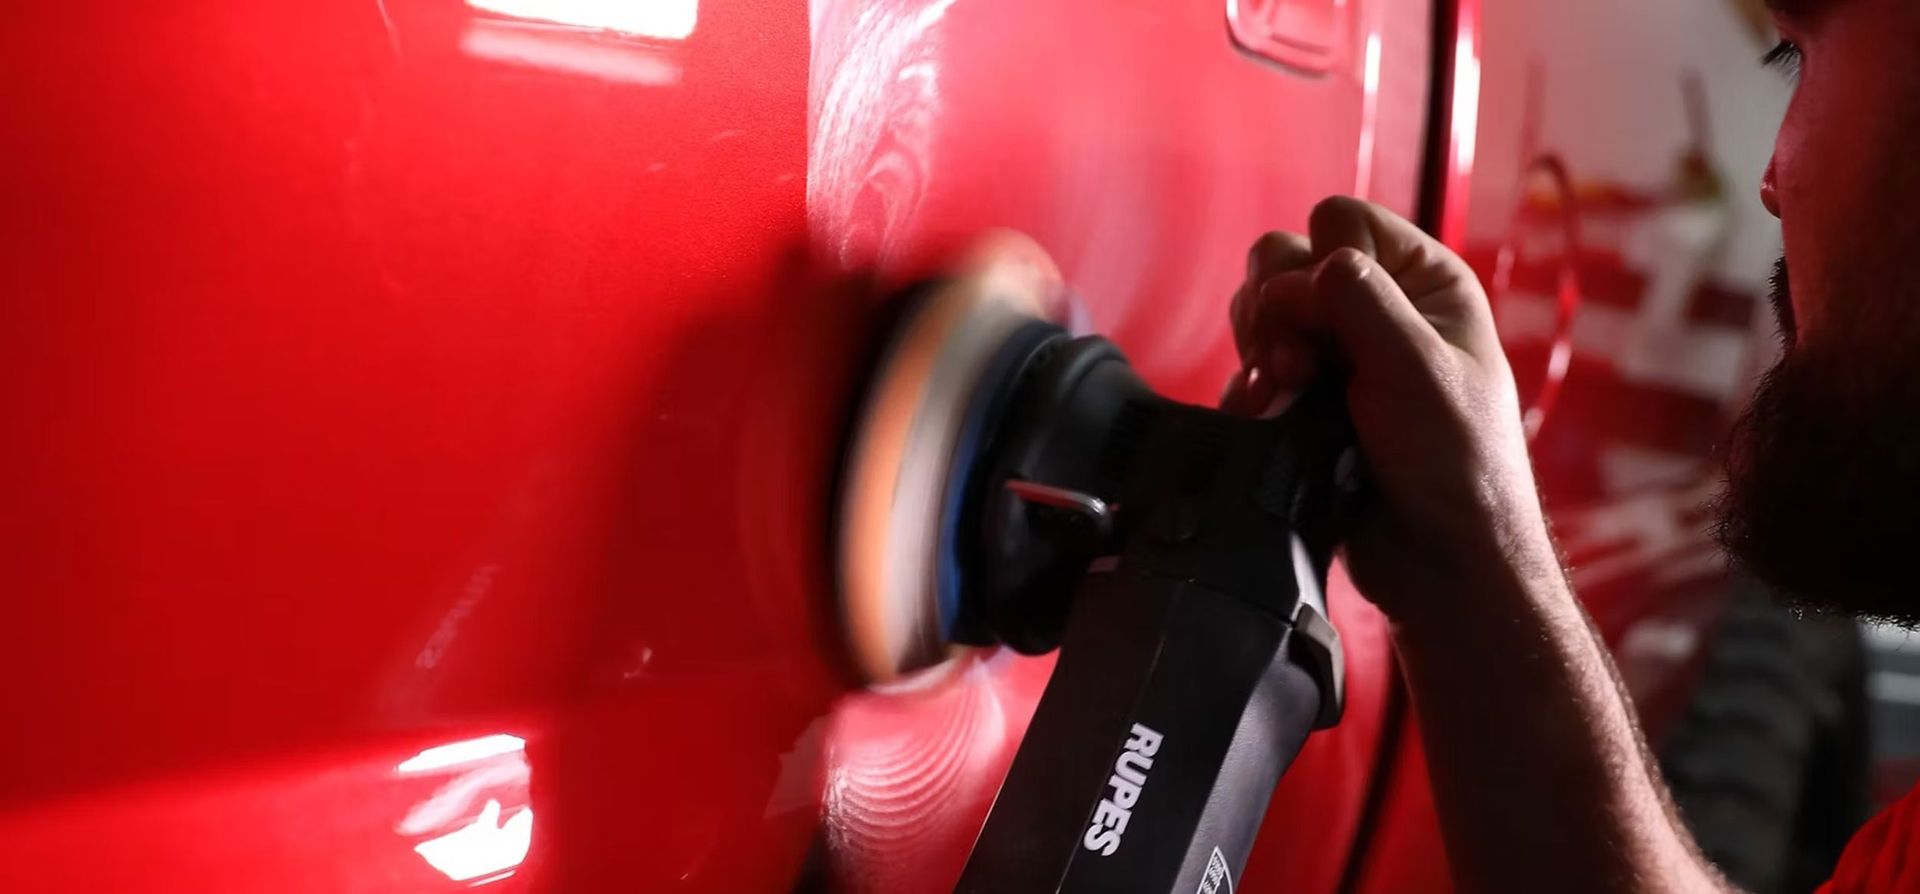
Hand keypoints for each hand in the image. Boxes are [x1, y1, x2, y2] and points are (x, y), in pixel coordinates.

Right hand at [1222, 197, 1560, 621]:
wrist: (1439, 560)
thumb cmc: (1455, 465)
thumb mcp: (1417, 367)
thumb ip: (1358, 301)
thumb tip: (1299, 271)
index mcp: (1424, 282)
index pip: (1341, 221)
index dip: (1322, 264)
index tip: (1332, 325)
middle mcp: (1380, 308)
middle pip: (1286, 258)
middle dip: (1276, 307)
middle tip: (1296, 367)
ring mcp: (1338, 354)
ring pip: (1261, 310)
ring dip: (1260, 348)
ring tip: (1285, 393)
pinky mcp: (1303, 400)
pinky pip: (1251, 367)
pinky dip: (1249, 389)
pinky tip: (1268, 418)